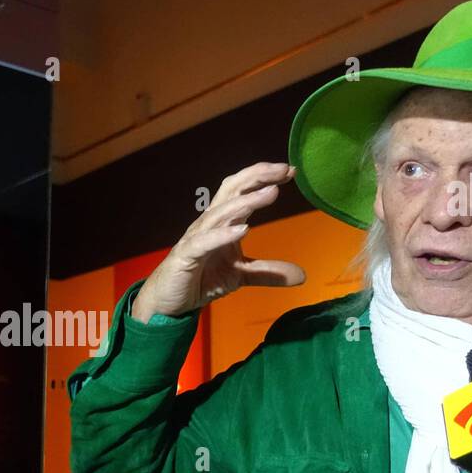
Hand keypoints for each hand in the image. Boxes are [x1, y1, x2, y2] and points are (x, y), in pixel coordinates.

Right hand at [131, 162, 305, 321]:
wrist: (169, 302)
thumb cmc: (201, 279)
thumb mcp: (241, 275)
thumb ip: (268, 272)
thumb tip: (302, 276)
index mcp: (223, 222)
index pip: (242, 190)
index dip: (263, 178)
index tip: (290, 171)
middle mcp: (210, 223)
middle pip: (232, 189)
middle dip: (257, 176)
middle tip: (283, 170)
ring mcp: (196, 237)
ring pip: (221, 212)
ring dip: (247, 202)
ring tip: (271, 193)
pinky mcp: (186, 255)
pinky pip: (205, 241)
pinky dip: (224, 234)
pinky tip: (243, 229)